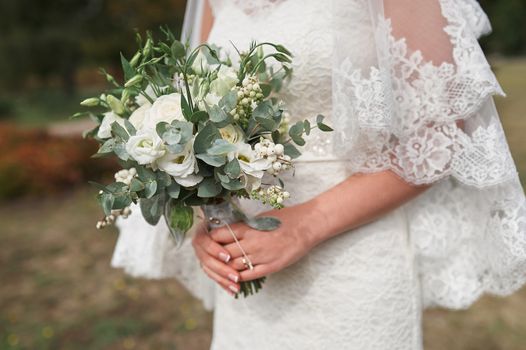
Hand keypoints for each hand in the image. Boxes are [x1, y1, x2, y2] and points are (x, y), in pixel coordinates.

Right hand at [191, 220, 240, 295]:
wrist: (230, 226)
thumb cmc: (231, 221)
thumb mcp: (229, 223)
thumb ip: (228, 229)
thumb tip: (234, 233)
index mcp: (201, 231)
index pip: (204, 242)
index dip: (214, 250)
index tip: (228, 256)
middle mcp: (199, 245)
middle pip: (206, 260)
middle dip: (222, 269)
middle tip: (236, 276)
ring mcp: (202, 256)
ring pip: (209, 271)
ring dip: (223, 280)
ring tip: (237, 287)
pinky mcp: (207, 266)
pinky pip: (214, 277)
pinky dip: (223, 284)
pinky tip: (233, 291)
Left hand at [209, 202, 323, 281]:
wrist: (306, 226)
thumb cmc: (285, 218)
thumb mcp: (260, 218)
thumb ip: (244, 226)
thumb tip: (228, 230)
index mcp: (248, 228)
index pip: (220, 235)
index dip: (212, 239)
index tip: (208, 241)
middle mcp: (252, 242)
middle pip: (224, 252)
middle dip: (216, 255)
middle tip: (211, 257)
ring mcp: (262, 256)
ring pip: (234, 266)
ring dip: (226, 268)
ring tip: (222, 267)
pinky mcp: (271, 267)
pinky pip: (249, 275)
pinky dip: (238, 277)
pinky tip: (234, 277)